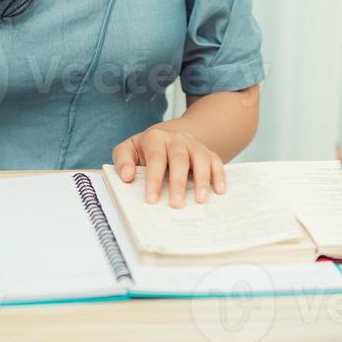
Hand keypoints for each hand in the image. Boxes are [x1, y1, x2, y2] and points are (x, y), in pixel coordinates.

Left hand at [112, 124, 227, 207]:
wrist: (168, 136)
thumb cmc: (145, 150)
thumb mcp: (128, 150)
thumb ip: (123, 161)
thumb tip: (127, 177)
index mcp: (154, 138)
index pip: (155, 159)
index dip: (153, 179)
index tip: (151, 200)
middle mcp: (176, 139)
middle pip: (179, 159)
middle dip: (178, 183)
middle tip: (176, 205)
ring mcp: (193, 144)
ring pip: (200, 158)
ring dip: (202, 180)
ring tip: (201, 201)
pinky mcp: (207, 151)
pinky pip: (216, 160)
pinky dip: (219, 175)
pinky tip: (219, 191)